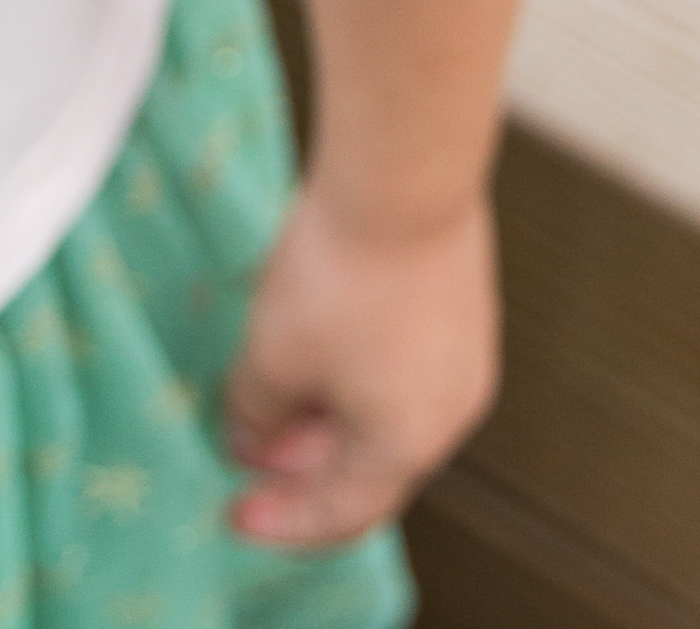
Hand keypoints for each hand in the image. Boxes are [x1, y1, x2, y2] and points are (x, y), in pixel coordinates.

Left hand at [221, 185, 497, 548]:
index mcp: (405, 445)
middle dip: (303, 463)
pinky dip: (356, 372)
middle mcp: (449, 415)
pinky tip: (314, 339)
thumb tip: (249, 433)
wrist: (402, 180)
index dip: (283, 520)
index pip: (342, 513)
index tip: (236, 513)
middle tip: (248, 446)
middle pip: (370, 466)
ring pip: (388, 411)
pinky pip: (404, 365)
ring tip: (272, 390)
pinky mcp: (461, 308)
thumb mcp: (272, 354)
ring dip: (328, 414)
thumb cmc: (339, 275)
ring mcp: (464, 359)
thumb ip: (255, 411)